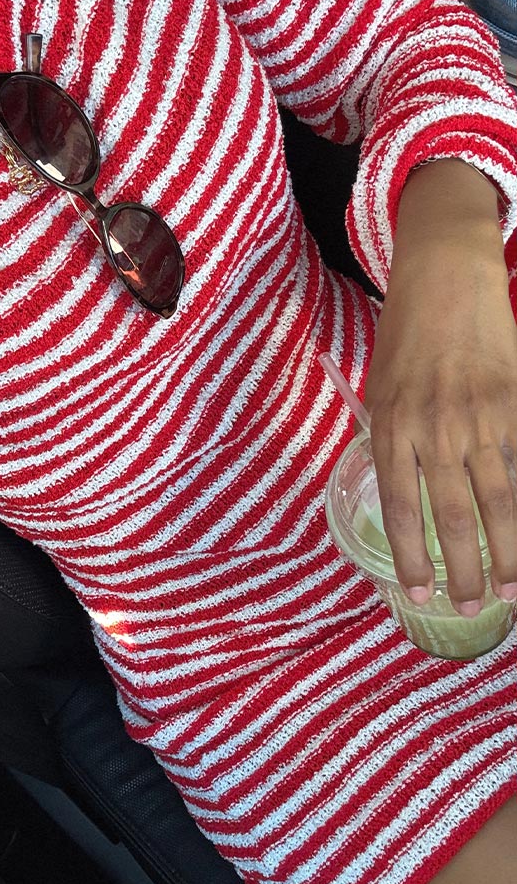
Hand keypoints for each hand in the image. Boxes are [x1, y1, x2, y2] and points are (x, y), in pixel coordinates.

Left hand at [364, 159, 516, 615]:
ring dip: (508, 553)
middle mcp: (433, 431)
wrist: (444, 275)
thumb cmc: (406, 335)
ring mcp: (479, 418)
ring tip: (512, 590)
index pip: (401, 512)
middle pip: (452, 520)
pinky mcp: (512, 401)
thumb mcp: (380, 390)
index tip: (419, 593)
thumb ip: (393, 442)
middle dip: (465, 572)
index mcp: (391, 430)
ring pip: (498, 502)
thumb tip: (401, 492)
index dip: (412, 559)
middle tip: (475, 608)